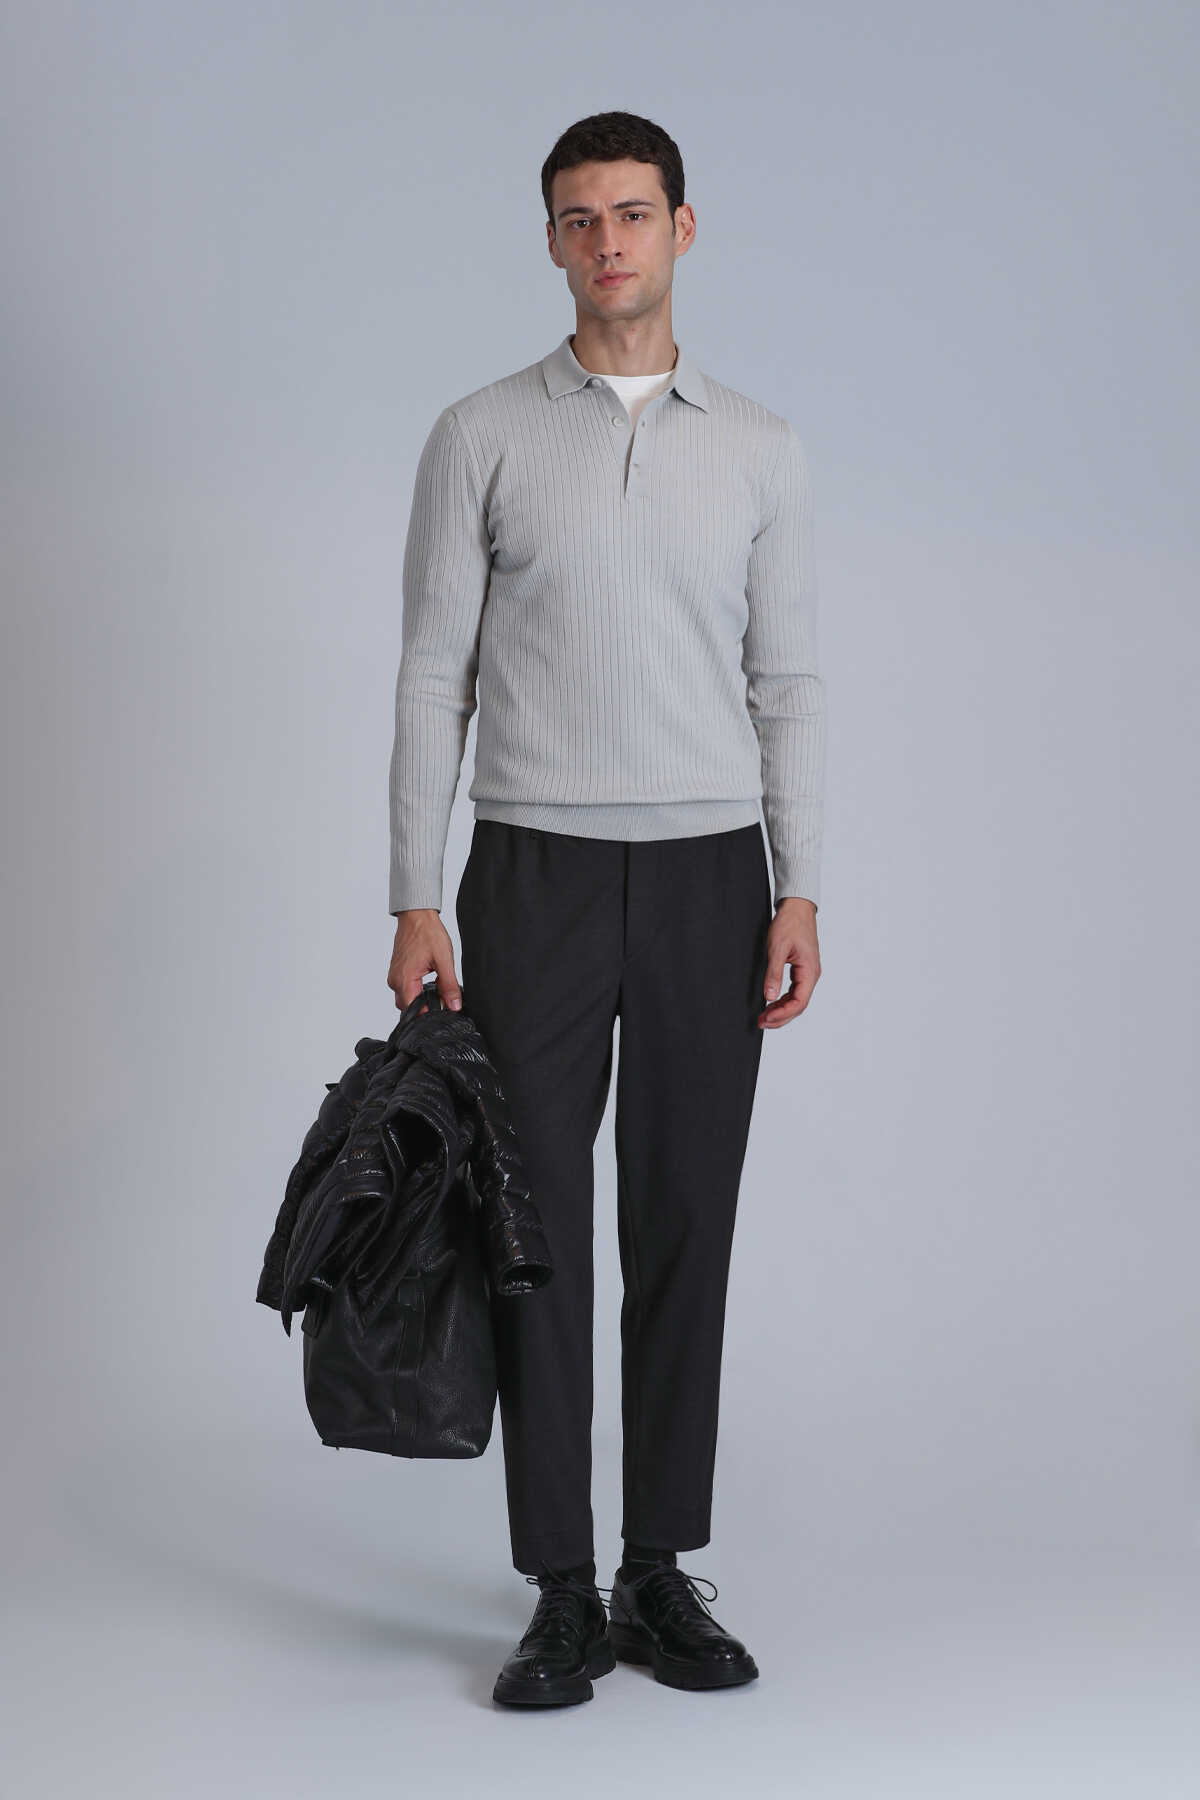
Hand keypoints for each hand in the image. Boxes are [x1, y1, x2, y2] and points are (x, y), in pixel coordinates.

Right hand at [387, 909, 463, 1010]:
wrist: (417, 916)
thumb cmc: (427, 933)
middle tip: (442, 994)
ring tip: (436, 981)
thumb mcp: (444, 961)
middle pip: (409, 1006)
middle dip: (425, 1005)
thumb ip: (449, 986)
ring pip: (407, 997)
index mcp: (404, 980)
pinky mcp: (396, 971)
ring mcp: (394, 975)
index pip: (413, 1011)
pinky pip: (405, 987)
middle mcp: (395, 980)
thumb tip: (454, 1005)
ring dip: (421, 995)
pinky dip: (417, 987)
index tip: (442, 1007)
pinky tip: (428, 976)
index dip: (429, 1012)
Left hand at [757, 896, 819, 1028]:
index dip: (782, 1014)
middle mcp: (812, 975)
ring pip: (796, 1000)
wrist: (797, 907)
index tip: (766, 1018)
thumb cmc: (790, 924)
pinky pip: (794, 991)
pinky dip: (782, 999)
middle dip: (780, 1016)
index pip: (799, 1002)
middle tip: (761, 1022)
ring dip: (781, 1010)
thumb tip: (769, 996)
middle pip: (798, 1005)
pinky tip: (771, 1003)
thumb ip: (774, 973)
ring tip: (763, 1016)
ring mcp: (807, 973)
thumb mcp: (777, 948)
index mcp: (810, 971)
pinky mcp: (801, 969)